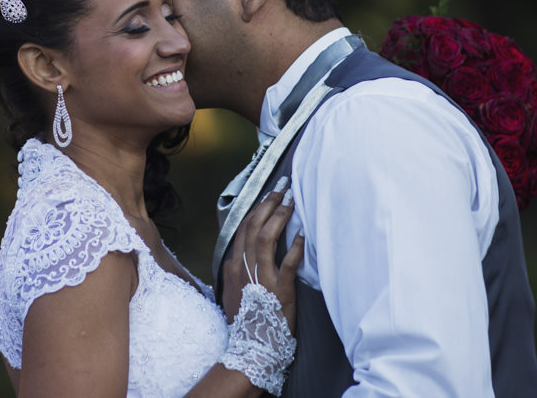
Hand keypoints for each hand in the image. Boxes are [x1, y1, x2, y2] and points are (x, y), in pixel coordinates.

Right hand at [221, 179, 303, 332]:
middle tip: (282, 187)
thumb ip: (237, 274)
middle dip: (268, 203)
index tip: (268, 196)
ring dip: (280, 216)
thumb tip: (238, 260)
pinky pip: (287, 262)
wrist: (250, 349)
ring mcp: (260, 278)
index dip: (256, 209)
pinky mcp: (278, 290)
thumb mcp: (234, 294)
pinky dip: (295, 246)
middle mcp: (243, 268)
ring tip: (291, 201)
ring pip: (265, 238)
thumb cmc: (246, 323)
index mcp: (233, 267)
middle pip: (252, 226)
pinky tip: (303, 234)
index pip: (243, 229)